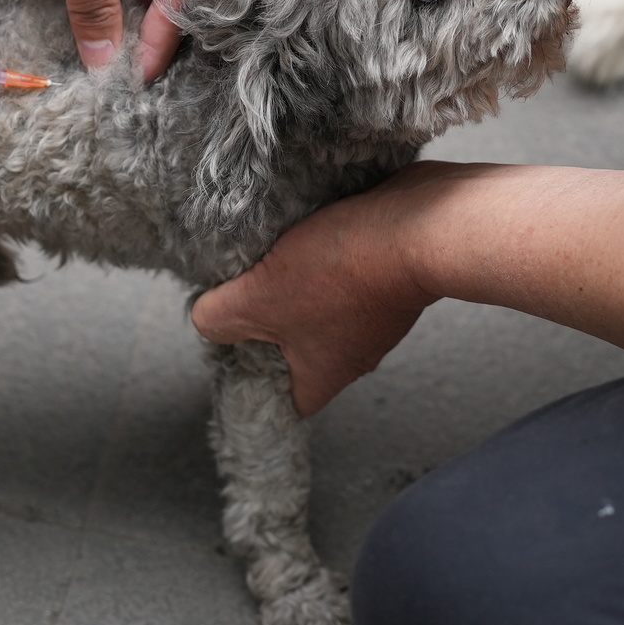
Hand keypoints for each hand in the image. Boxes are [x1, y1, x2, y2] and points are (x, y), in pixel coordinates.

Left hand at [191, 163, 459, 415]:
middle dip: (269, 320)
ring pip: (320, 306)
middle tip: (245, 290)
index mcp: (325, 373)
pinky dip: (324, 254)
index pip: (285, 400)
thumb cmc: (342, 272)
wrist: (417, 224)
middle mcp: (355, 351)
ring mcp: (375, 312)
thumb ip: (218, 317)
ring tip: (273, 253)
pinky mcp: (385, 273)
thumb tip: (206, 317)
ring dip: (296, 280)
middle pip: (298, 349)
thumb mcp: (257, 297)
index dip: (256, 380)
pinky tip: (307, 231)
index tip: (234, 348)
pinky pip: (343, 272)